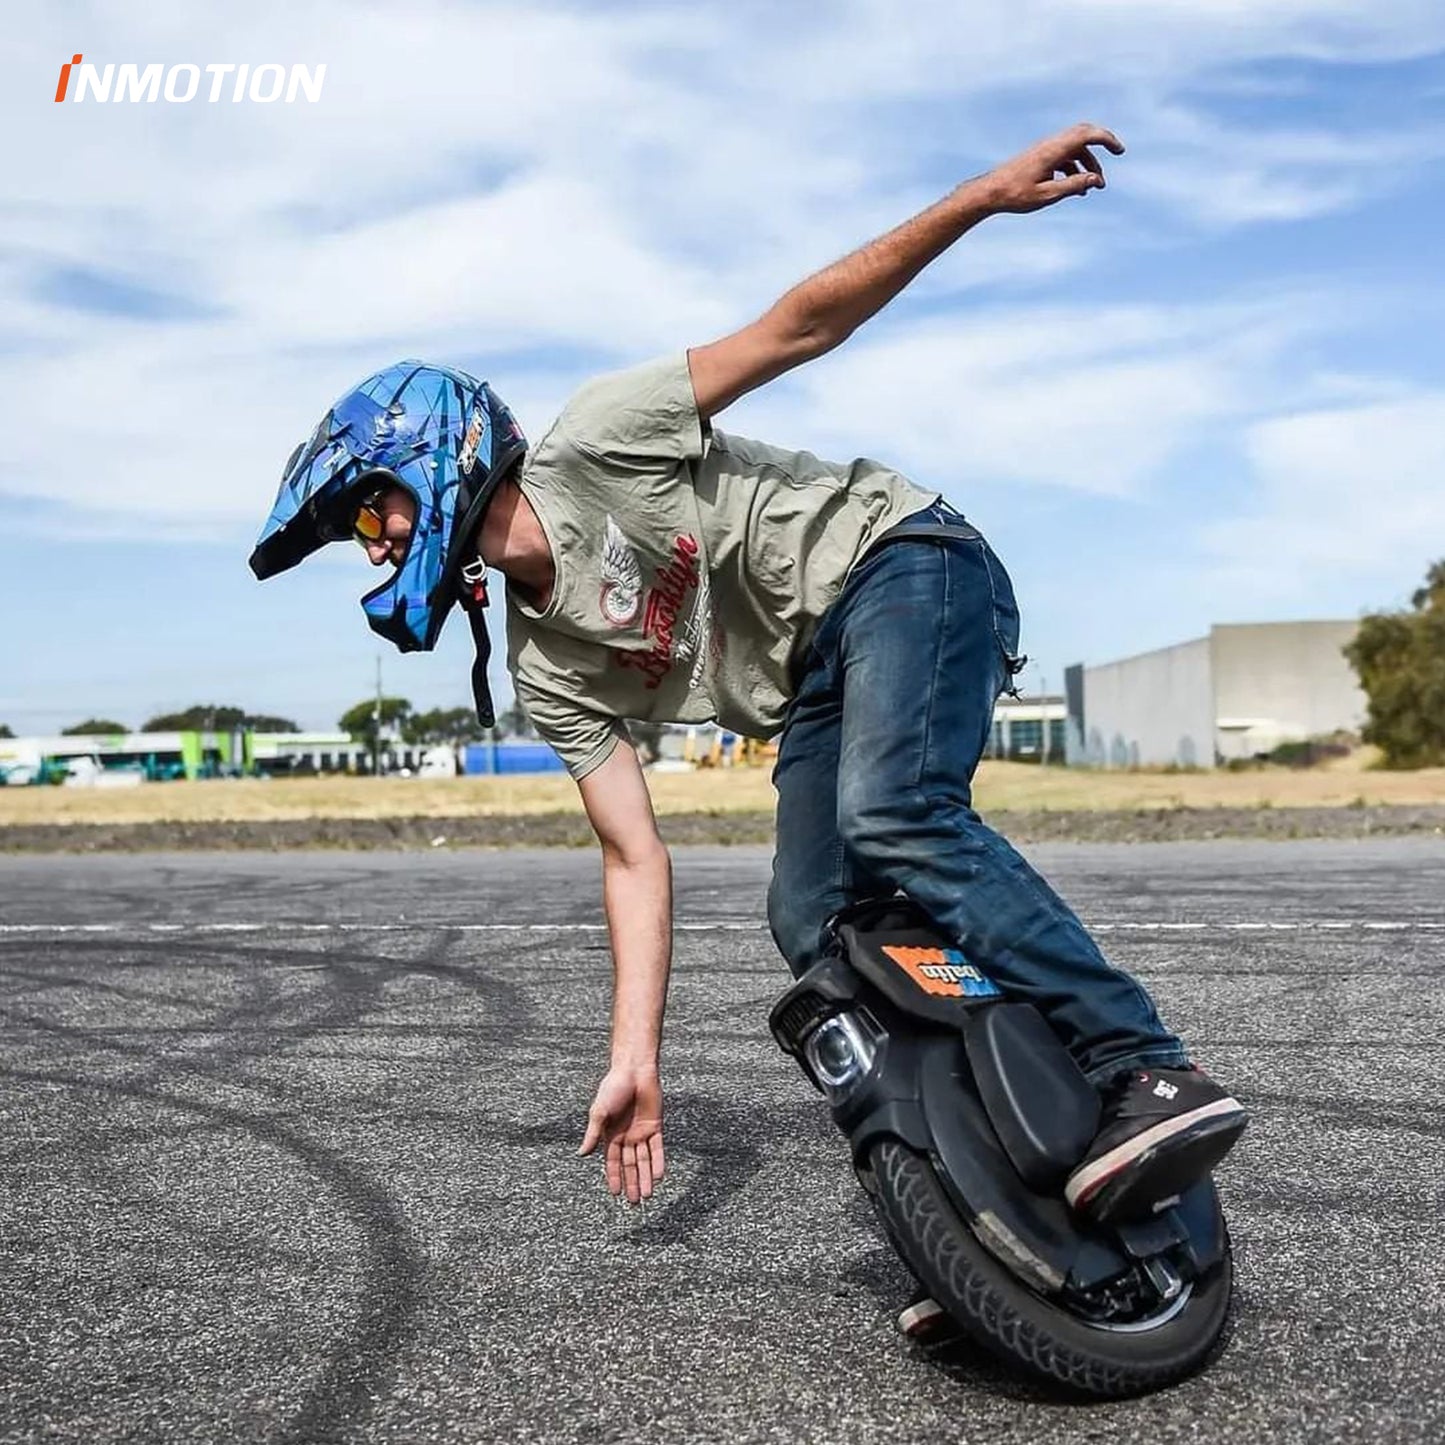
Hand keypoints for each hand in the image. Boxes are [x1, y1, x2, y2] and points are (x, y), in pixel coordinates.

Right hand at [577, 1064, 665, 1203]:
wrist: (633, 1070)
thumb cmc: (613, 1087)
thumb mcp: (599, 1112)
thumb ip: (593, 1134)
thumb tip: (581, 1154)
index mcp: (611, 1134)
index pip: (613, 1162)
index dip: (614, 1178)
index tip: (616, 1195)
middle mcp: (627, 1136)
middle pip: (630, 1165)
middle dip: (632, 1183)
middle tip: (635, 1203)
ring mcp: (642, 1132)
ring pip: (644, 1160)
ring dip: (645, 1177)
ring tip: (648, 1195)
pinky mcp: (655, 1126)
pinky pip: (658, 1148)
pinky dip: (658, 1161)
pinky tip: (659, 1176)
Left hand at [976, 123, 1124, 213]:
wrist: (989, 192)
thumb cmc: (1015, 195)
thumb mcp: (1047, 195)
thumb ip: (1073, 186)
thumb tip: (1097, 180)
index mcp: (1053, 150)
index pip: (1087, 135)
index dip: (1107, 139)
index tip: (1119, 151)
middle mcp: (1050, 145)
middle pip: (1083, 134)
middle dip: (1101, 144)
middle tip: (1116, 154)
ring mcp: (1045, 150)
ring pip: (1074, 149)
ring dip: (1087, 164)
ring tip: (1093, 187)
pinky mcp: (1040, 157)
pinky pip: (1064, 156)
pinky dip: (1074, 168)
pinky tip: (1076, 188)